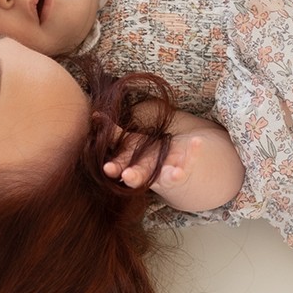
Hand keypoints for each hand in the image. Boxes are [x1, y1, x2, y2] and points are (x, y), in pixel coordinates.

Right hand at [104, 116, 244, 213]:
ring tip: (175, 173)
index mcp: (134, 165)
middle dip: (135, 176)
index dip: (115, 168)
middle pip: (142, 176)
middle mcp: (150, 172)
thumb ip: (114, 134)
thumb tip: (95, 115)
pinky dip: (194, 152)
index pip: (122, 167)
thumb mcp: (130, 144)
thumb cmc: (147, 155)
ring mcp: (168, 172)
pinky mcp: (185, 168)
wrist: (177, 167)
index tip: (108, 168)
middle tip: (128, 177)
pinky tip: (198, 141)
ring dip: (170, 175)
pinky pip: (191, 160)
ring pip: (168, 176)